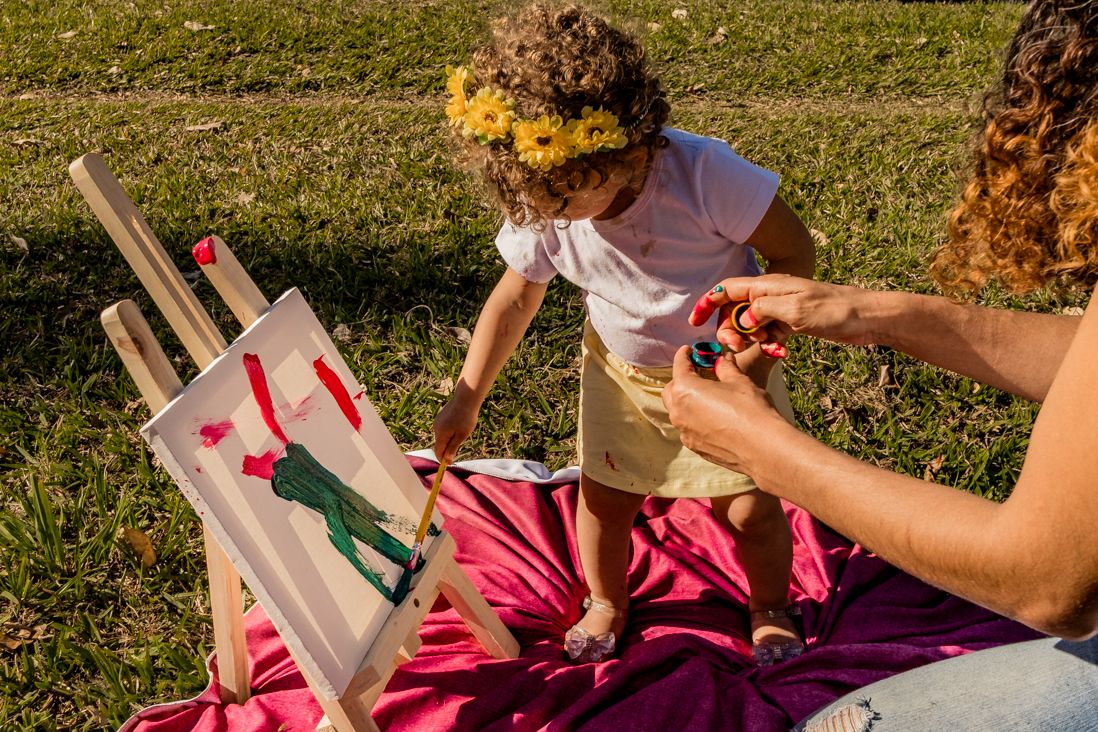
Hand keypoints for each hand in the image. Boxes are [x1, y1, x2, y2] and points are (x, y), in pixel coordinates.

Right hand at [432, 390, 479, 461]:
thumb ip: (453, 448)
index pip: (438, 452)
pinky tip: (459, 425)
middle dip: (448, 449)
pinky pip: (444, 429)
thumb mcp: (462, 435)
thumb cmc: (466, 417)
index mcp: (440, 434)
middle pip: (440, 444)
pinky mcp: (441, 417)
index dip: (443, 460)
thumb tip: (446, 459)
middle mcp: (436, 428)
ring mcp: (438, 421)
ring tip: (462, 432)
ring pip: (442, 437)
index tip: (451, 463)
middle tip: (460, 446)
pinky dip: (450, 432)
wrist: (466, 398)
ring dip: (450, 440)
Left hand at [662, 346, 791, 476]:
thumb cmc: (751, 410)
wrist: (764, 448)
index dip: (683, 356)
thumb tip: (723, 360)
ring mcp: (685, 432)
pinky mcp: (695, 447)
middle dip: (681, 379)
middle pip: (671, 390)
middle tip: (698, 373)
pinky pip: (688, 428)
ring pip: (677, 411)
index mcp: (685, 390)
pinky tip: (712, 417)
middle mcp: (678, 412)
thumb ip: (726, 368)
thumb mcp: (739, 381)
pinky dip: (694, 419)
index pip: (679, 366)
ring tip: (705, 395)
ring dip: (686, 400)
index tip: (688, 351)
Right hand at [688, 275, 876, 352]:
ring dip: (753, 340)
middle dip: (732, 330)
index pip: (727, 289)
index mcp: (767, 286)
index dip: (708, 304)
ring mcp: (781, 310)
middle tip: (739, 347)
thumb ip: (762, 310)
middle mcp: (771, 296)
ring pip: (751, 326)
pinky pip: (769, 336)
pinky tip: (782, 354)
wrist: (867, 317)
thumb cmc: (834, 308)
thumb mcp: (795, 309)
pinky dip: (771, 346)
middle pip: (735, 311)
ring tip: (769, 349)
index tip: (694, 322)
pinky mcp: (791, 324)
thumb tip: (741, 318)